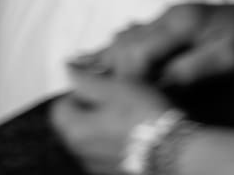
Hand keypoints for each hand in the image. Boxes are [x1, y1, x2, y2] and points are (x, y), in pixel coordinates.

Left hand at [49, 74, 173, 173]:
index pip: (59, 108)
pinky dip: (113, 140)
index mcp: (75, 133)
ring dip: (102, 124)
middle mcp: (81, 154)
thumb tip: (66, 69)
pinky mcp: (115, 172)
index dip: (77, 92)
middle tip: (113, 96)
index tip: (98, 85)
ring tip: (125, 113)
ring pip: (91, 138)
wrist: (173, 150)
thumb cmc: (140, 114)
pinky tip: (132, 131)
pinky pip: (106, 151)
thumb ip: (85, 80)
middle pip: (75, 124)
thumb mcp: (113, 88)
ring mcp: (98, 167)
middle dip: (89, 108)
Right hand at [68, 1, 233, 88]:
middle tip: (73, 76)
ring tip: (76, 63)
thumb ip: (193, 68)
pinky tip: (106, 48)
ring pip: (128, 34)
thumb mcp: (229, 57)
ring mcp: (170, 17)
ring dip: (105, 51)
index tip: (107, 93)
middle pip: (125, 40)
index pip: (137, 50)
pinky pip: (137, 31)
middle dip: (101, 60)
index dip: (121, 74)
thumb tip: (160, 84)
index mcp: (179, 23)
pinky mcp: (175, 21)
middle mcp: (169, 17)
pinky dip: (118, 42)